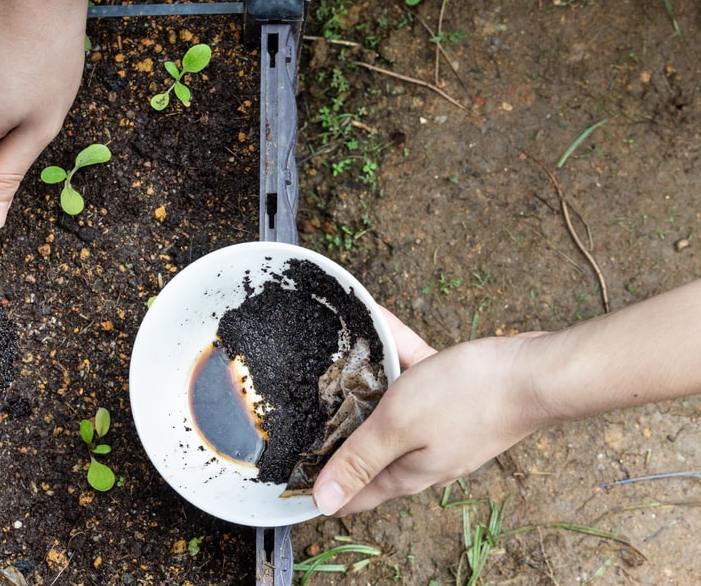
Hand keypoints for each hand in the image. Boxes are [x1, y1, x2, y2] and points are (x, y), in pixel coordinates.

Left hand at [312, 309, 546, 514]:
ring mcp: (440, 426)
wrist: (535, 372)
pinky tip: (381, 322)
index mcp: (406, 472)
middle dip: (337, 428)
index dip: (321, 489)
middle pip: (368, 446)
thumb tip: (324, 503)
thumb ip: (360, 459)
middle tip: (305, 407)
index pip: (354, 494)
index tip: (291, 475)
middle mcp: (422, 455)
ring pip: (390, 404)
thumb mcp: (399, 425)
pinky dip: (397, 352)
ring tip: (339, 356)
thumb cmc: (468, 398)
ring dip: (366, 381)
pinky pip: (414, 373)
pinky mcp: (455, 397)